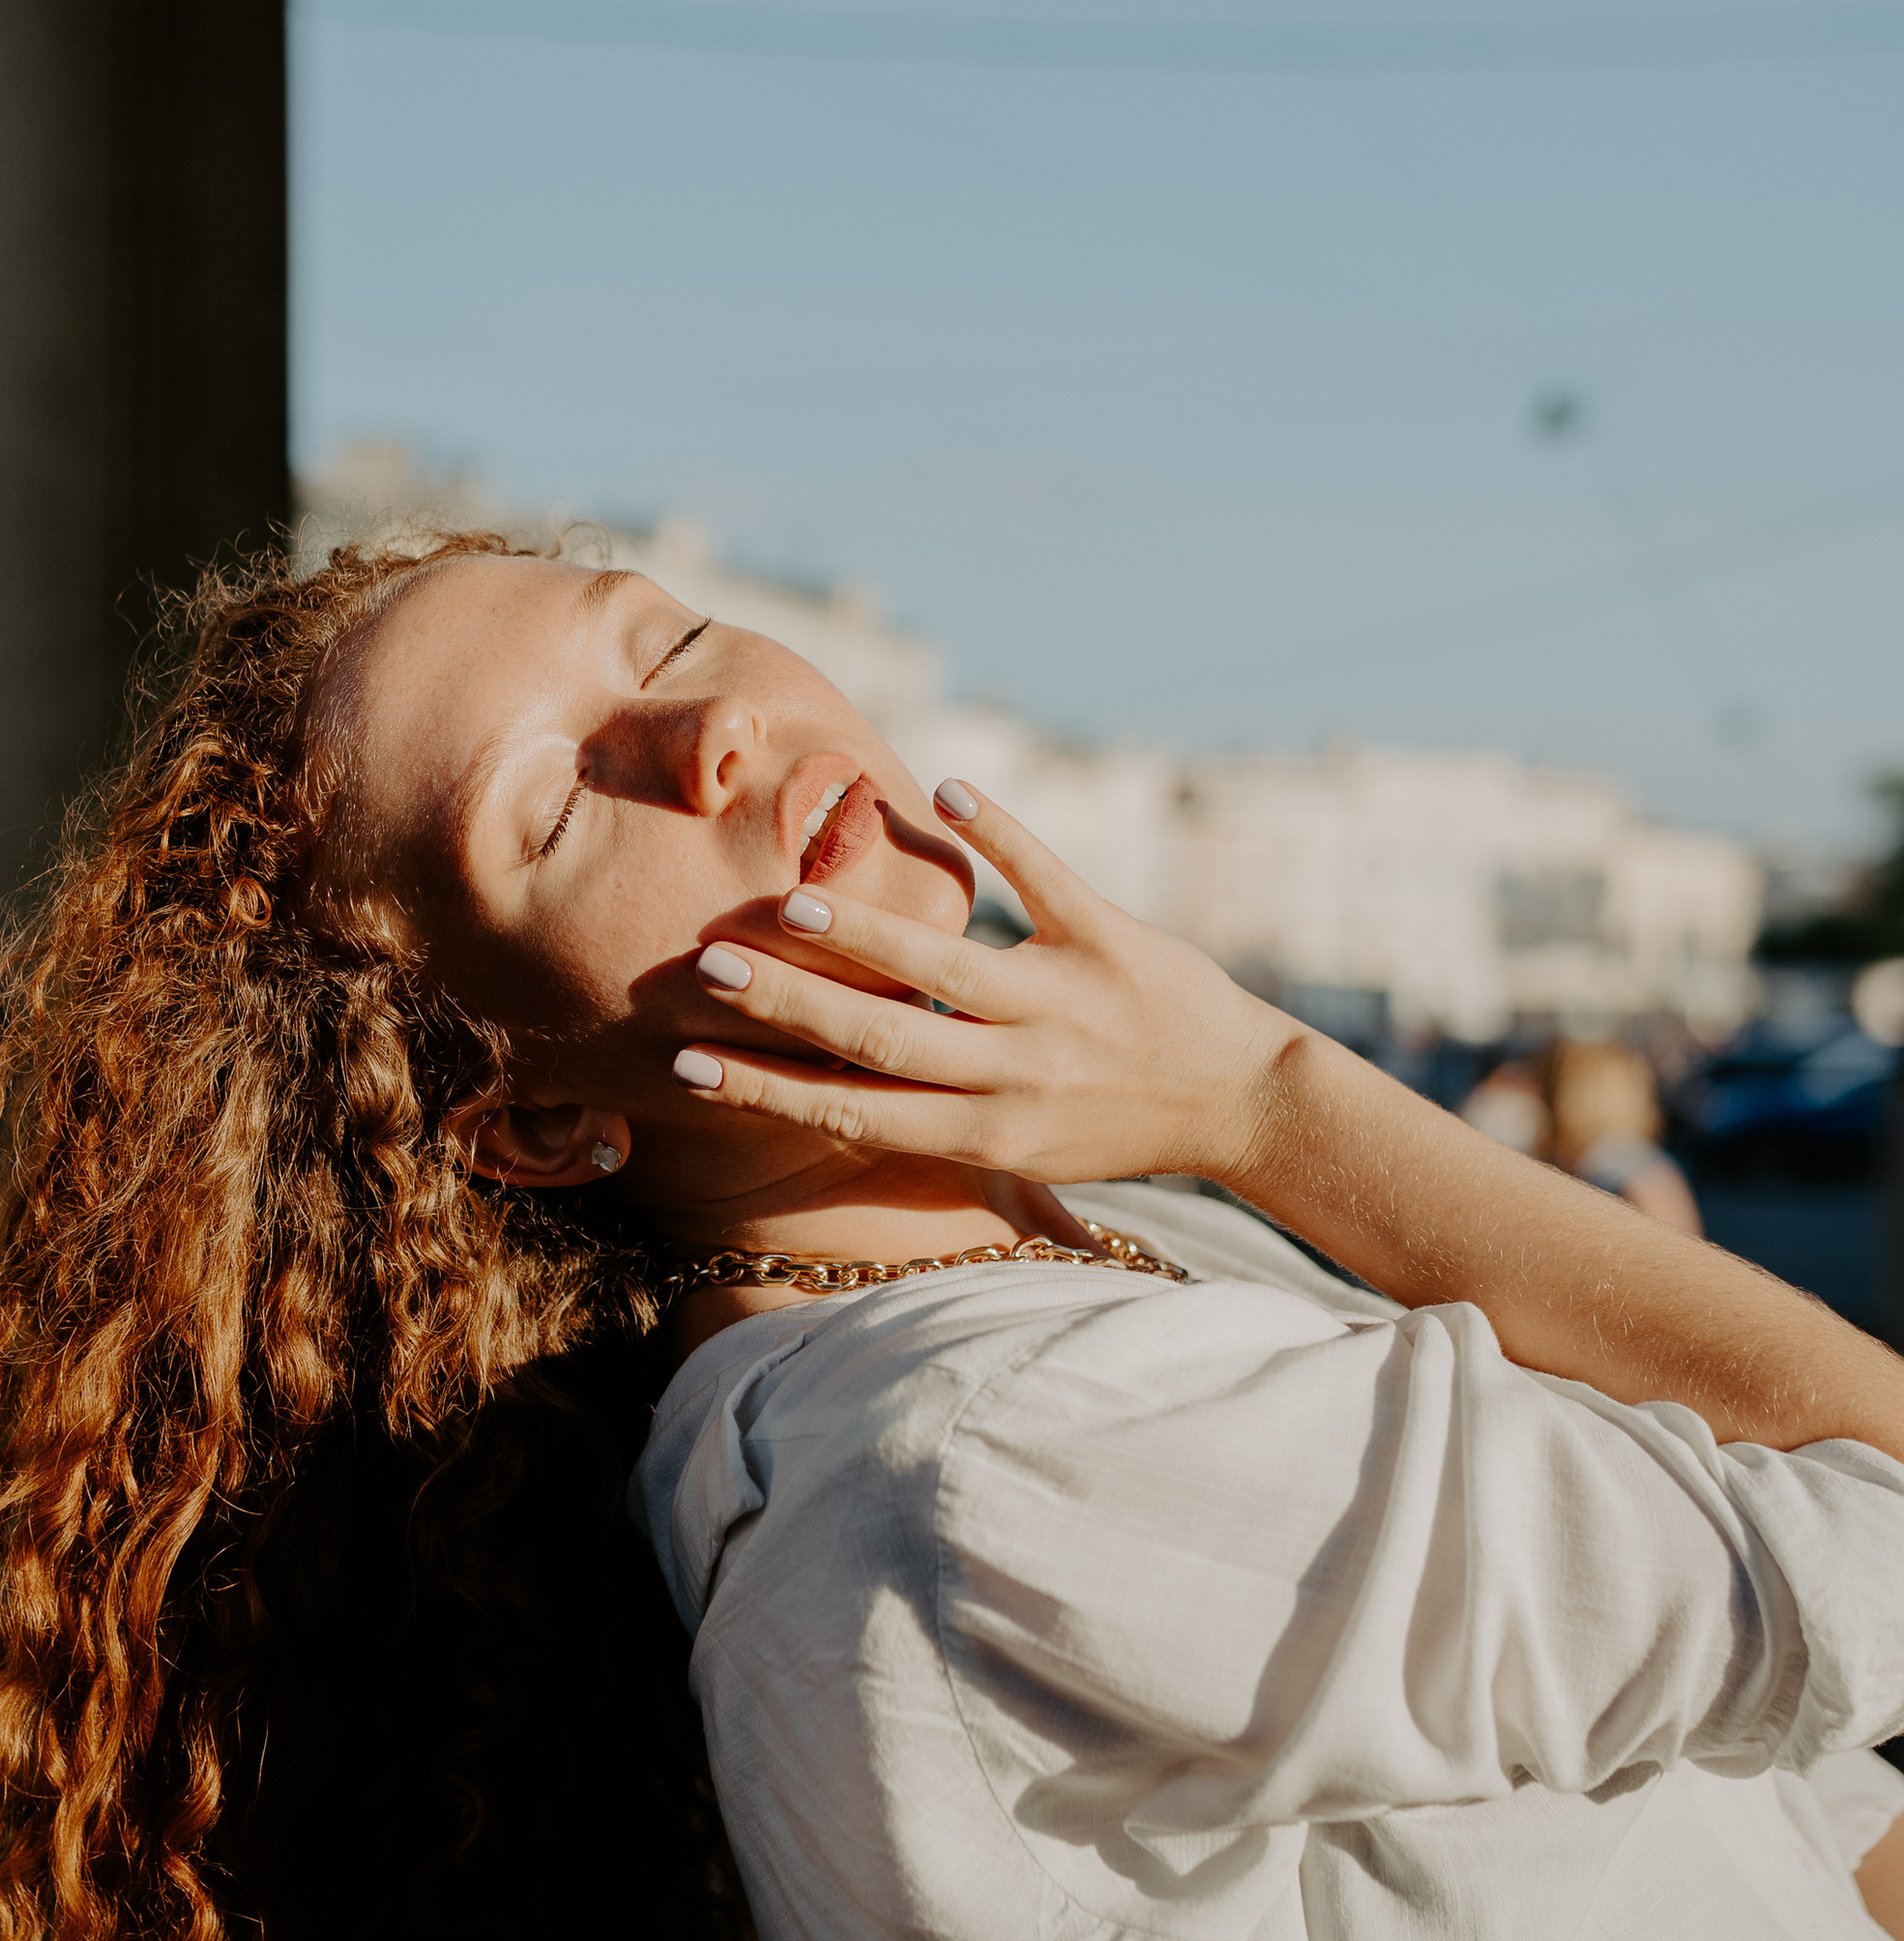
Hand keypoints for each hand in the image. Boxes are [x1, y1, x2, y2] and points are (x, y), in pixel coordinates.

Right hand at [675, 781, 1297, 1191]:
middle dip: (789, 1006)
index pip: (857, 1114)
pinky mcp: (1114, 943)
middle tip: (709, 969)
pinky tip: (943, 787)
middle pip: (883, 1040)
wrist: (1251, 1106)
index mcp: (990, 1135)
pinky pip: (1046, 879)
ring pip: (949, 966)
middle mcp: (1021, 1077)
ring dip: (865, 934)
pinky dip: (998, 830)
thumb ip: (940, 1121)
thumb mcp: (1029, 1153)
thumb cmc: (1119, 1129)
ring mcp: (1068, 1004)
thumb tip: (828, 1092)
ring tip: (791, 903)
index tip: (689, 1065)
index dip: (769, 1090)